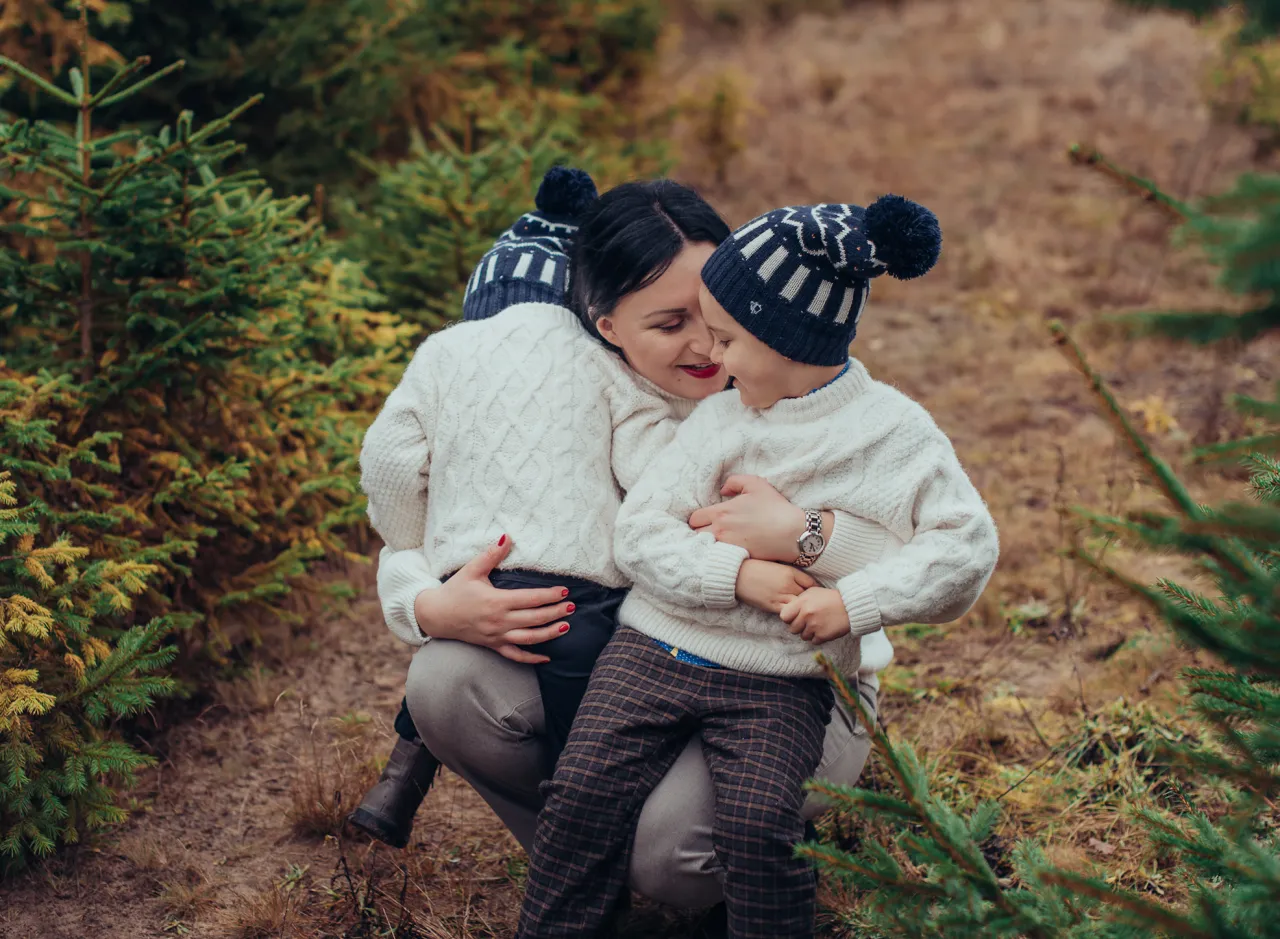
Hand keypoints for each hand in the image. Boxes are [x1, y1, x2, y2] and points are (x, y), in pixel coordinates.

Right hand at [412, 535, 573, 664]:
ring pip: (529, 638)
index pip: (530, 599)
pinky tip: (546, 658)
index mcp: (497, 601)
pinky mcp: (493, 645)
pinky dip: (531, 658)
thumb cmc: (455, 591)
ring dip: (549, 634)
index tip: (564, 592)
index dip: (549, 596)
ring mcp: (497, 636)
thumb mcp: (472, 570)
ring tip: (566, 627)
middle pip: (534, 619)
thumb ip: (491, 554)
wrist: (435, 615)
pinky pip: (515, 655)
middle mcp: (499, 621)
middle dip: (555, 613)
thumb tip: (507, 537)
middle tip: (572, 607)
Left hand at [689, 475, 826, 562]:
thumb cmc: (775, 508)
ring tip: (715, 543)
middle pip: (695, 536)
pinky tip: (726, 553)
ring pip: (705, 549)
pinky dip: (719, 556)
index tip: (705, 520)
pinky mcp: (737, 559)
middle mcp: (720, 531)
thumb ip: (734, 482)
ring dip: (707, 545)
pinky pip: (719, 559)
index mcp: (721, 512)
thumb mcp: (756, 484)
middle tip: (708, 532)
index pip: (694, 519)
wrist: (793, 533)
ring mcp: (727, 547)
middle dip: (699, 533)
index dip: (698, 519)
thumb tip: (722, 490)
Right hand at [734, 559, 816, 614]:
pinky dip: (791, 614)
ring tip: (804, 612)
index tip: (817, 594)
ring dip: (802, 609)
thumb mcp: (777, 566)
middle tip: (814, 605)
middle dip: (811, 601)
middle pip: (808, 596)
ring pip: (799, 606)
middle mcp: (788, 584)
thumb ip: (791, 573)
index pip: (811, 583)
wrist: (738, 574)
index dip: (816, 589)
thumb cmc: (757, 568)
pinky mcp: (772, 605)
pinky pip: (788, 613)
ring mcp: (780, 596)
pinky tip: (792, 615)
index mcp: (790, 572)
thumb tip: (804, 583)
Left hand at [780, 588, 850, 643]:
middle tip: (807, 622)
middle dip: (799, 627)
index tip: (795, 617)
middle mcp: (806, 615)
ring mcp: (814, 626)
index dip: (789, 618)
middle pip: (792, 629)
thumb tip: (789, 609)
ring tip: (817, 624)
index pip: (784, 616)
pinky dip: (818, 637)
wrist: (850, 606)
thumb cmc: (830, 598)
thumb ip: (799, 600)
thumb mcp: (812, 592)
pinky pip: (813, 641)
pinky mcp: (822, 635)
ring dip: (809, 633)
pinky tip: (823, 629)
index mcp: (802, 603)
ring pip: (803, 636)